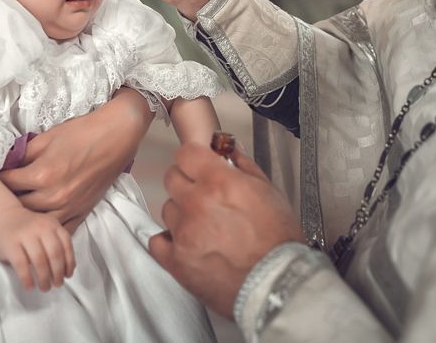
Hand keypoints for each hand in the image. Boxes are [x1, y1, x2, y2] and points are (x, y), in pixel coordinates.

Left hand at [0, 88, 152, 231]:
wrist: (116, 136)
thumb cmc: (82, 132)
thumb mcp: (47, 137)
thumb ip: (23, 153)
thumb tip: (6, 162)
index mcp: (42, 174)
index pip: (7, 184)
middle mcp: (54, 195)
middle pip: (18, 207)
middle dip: (3, 204)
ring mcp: (69, 207)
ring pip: (36, 223)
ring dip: (22, 221)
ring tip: (10, 221)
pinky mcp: (82, 212)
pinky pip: (59, 231)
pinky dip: (46, 232)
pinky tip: (36, 231)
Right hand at [0, 206, 75, 290]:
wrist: (2, 217)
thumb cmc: (27, 229)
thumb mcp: (45, 229)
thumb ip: (56, 243)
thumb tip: (67, 269)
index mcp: (52, 224)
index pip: (66, 244)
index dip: (69, 262)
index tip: (68, 275)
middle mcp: (40, 227)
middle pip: (54, 254)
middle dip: (58, 273)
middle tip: (58, 284)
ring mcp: (25, 235)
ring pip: (39, 260)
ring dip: (44, 278)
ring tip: (45, 287)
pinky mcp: (10, 244)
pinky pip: (21, 264)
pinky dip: (27, 278)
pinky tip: (30, 285)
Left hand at [148, 144, 303, 318]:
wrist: (278, 284)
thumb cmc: (279, 242)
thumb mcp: (269, 192)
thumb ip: (244, 166)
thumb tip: (229, 151)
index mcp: (220, 182)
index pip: (186, 153)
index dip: (194, 157)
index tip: (199, 164)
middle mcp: (196, 203)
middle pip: (172, 178)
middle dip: (186, 181)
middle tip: (203, 194)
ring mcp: (184, 232)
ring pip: (167, 208)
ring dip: (181, 212)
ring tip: (205, 225)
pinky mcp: (176, 260)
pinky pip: (157, 240)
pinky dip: (168, 240)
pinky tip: (186, 241)